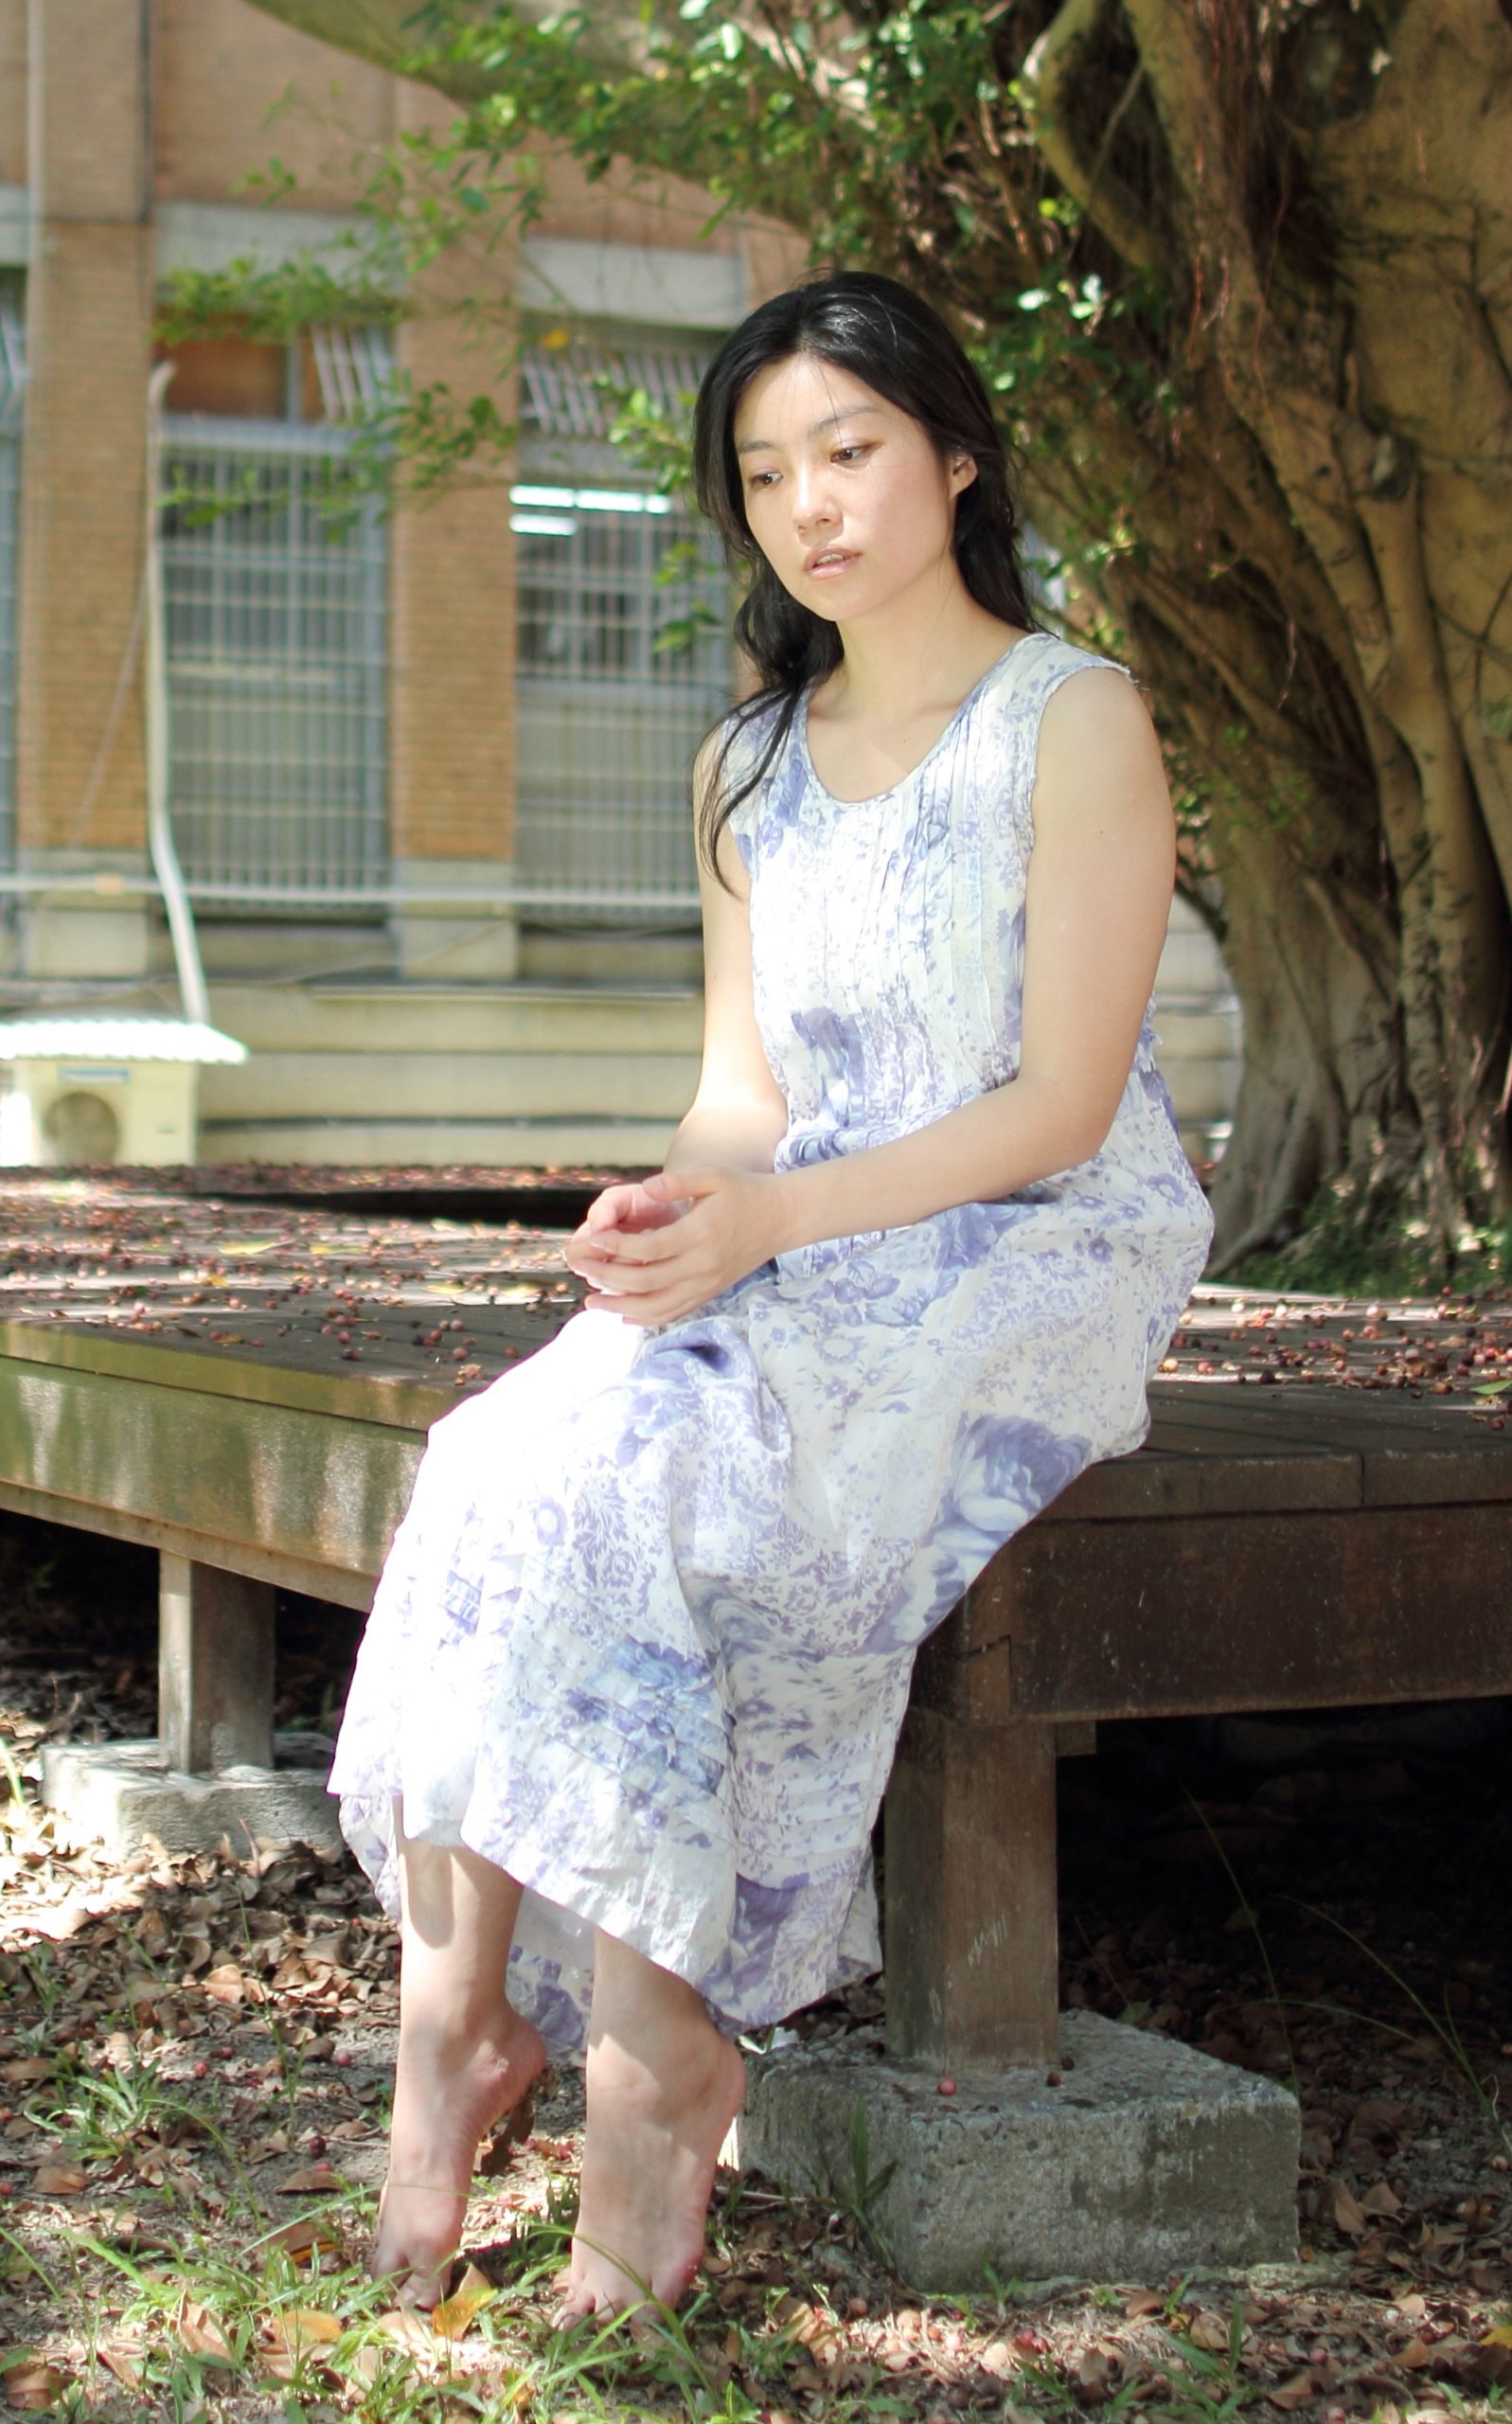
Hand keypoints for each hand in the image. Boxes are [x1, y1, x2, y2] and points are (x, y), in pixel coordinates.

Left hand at [564, 1167, 787, 1325]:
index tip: (592, 1240)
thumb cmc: (743, 1192)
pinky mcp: (709, 1293)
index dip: (617, 1247)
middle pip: (646, 1281)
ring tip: (592, 1301)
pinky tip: (623, 1314)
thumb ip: (677, 1181)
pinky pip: (674, 1312)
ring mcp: (706, 1284)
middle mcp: (702, 1266)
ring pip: (657, 1306)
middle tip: (582, 1269)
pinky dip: (646, 1318)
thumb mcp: (713, 1176)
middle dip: (608, 1278)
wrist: (780, 1219)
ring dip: (620, 1306)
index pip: (649, 1248)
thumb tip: (646, 1187)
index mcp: (700, 1234)